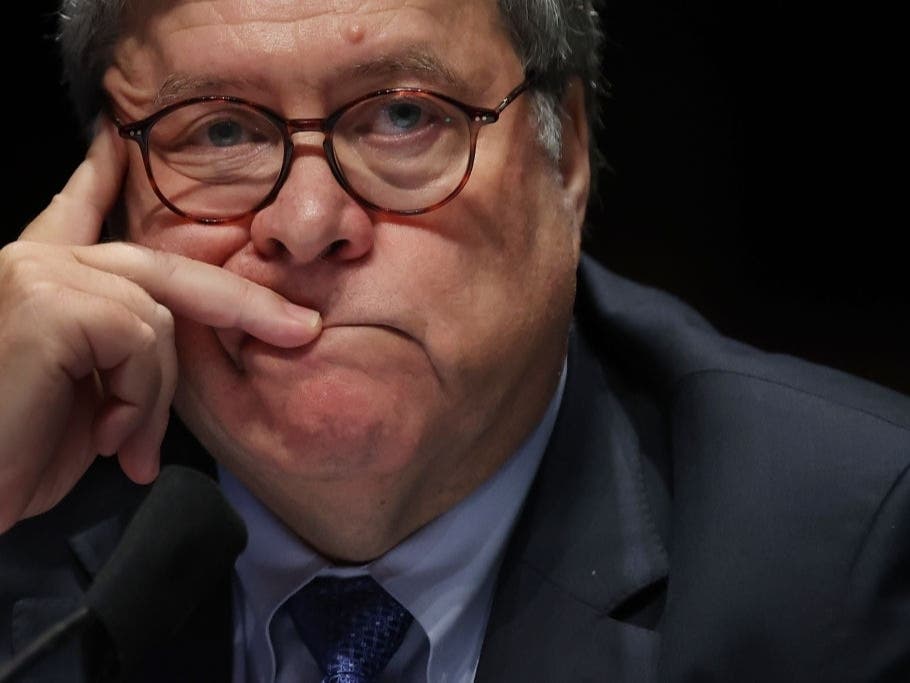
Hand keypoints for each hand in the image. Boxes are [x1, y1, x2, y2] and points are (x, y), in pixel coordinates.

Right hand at [0, 119, 321, 532]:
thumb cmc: (15, 458)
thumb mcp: (84, 395)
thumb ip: (119, 348)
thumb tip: (172, 331)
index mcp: (40, 279)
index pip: (77, 211)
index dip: (99, 177)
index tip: (115, 140)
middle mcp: (34, 261)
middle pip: (163, 268)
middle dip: (243, 301)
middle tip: (302, 328)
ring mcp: (39, 273)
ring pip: (160, 319)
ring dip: (156, 396)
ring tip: (127, 446)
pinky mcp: (49, 301)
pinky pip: (141, 341)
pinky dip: (138, 398)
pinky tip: (105, 436)